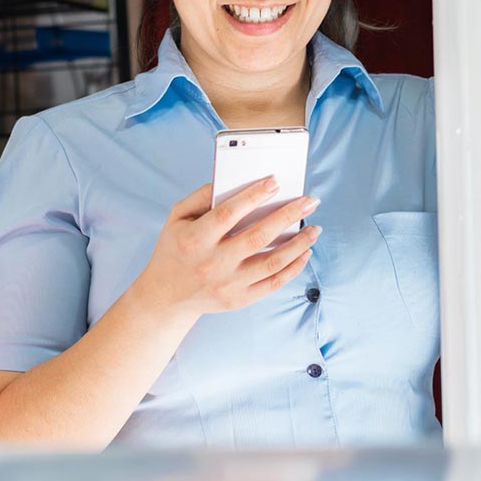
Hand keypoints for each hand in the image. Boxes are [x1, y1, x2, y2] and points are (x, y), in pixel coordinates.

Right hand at [135, 178, 320, 320]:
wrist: (166, 296)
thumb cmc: (175, 248)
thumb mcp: (177, 217)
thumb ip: (201, 197)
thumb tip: (231, 181)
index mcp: (196, 239)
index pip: (228, 213)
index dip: (253, 195)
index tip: (275, 181)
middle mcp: (213, 263)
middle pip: (258, 236)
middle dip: (288, 215)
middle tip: (309, 201)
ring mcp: (228, 284)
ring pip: (272, 262)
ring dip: (299, 243)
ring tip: (315, 228)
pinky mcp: (240, 299)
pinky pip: (273, 283)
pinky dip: (293, 267)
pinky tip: (305, 252)